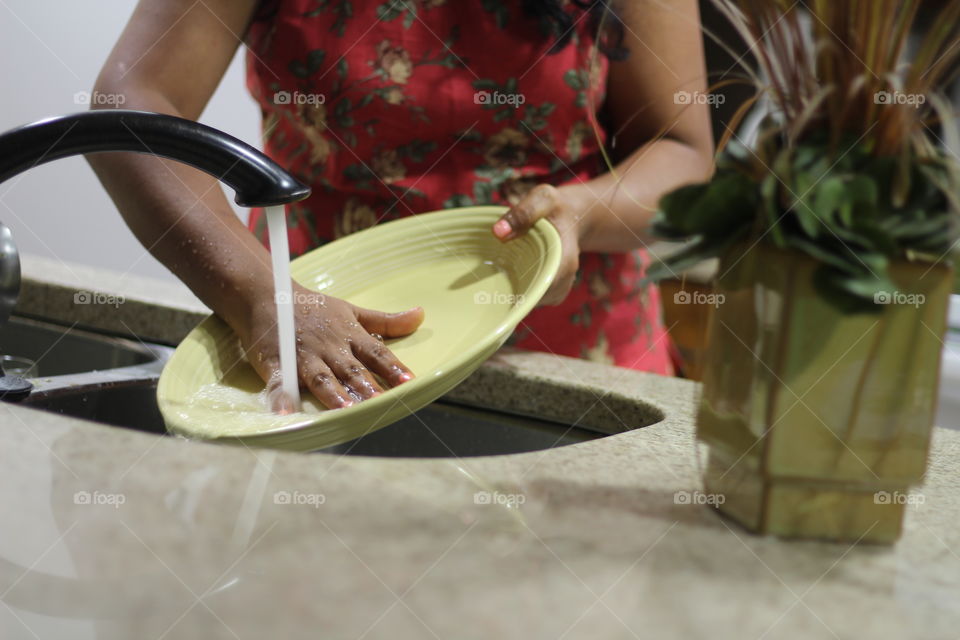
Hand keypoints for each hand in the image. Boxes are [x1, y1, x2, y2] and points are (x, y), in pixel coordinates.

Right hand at [238, 283, 423, 410]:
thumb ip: (386, 320)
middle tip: (383, 403)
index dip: (392, 367)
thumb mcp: (352, 310)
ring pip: (322, 378)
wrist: (268, 294)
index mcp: (349, 335)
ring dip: (334, 394)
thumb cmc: (314, 308)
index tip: (410, 382)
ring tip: (346, 411)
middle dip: (368, 387)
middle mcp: (330, 347)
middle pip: (352, 369)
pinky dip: (281, 399)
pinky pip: (280, 384)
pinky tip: (286, 415)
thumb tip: (420, 315)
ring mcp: (303, 356)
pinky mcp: (277, 364)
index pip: (376, 353)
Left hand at [492, 184, 590, 305]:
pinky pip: (530, 300)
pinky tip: (503, 282)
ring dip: (511, 296)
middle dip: (509, 296)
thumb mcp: (542, 199)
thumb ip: (523, 212)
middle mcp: (564, 279)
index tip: (495, 290)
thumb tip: (498, 232)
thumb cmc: (555, 207)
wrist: (570, 217)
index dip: (521, 292)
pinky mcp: (549, 292)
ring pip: (531, 303)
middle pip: (534, 299)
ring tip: (492, 283)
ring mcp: (557, 288)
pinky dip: (515, 294)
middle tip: (484, 291)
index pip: (544, 286)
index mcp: (565, 259)